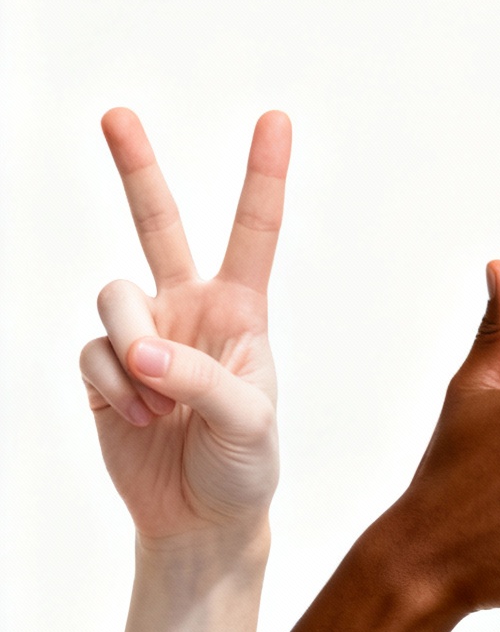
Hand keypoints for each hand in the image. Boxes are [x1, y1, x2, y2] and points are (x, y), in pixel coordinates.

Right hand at [78, 108, 288, 544]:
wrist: (202, 519)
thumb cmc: (245, 464)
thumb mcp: (247, 422)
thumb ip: (198, 379)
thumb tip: (137, 349)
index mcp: (243, 309)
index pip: (255, 231)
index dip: (262, 175)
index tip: (275, 118)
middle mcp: (190, 308)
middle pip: (157, 224)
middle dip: (135, 168)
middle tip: (114, 112)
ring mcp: (142, 334)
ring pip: (114, 298)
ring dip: (132, 351)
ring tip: (158, 403)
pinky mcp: (103, 369)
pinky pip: (92, 354)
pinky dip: (113, 387)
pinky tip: (139, 418)